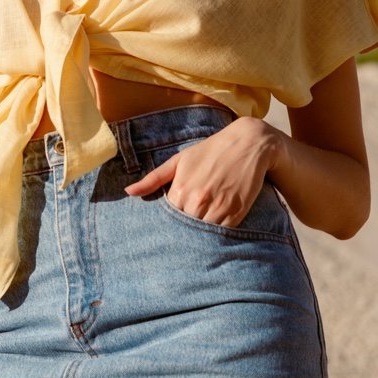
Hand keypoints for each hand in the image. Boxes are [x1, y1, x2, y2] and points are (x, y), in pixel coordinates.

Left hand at [124, 116, 280, 227]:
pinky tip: (215, 226)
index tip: (171, 219)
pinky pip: (222, 233)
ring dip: (200, 233)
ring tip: (199, 226)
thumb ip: (153, 179)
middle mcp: (198, 200)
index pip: (168, 216)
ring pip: (202, 233)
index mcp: (180, 188)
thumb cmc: (210, 152)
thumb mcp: (179, 160)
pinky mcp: (237, 213)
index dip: (169, 219)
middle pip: (184, 227)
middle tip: (186, 225)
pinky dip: (217, 233)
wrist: (248, 144)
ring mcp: (219, 207)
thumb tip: (129, 192)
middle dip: (184, 227)